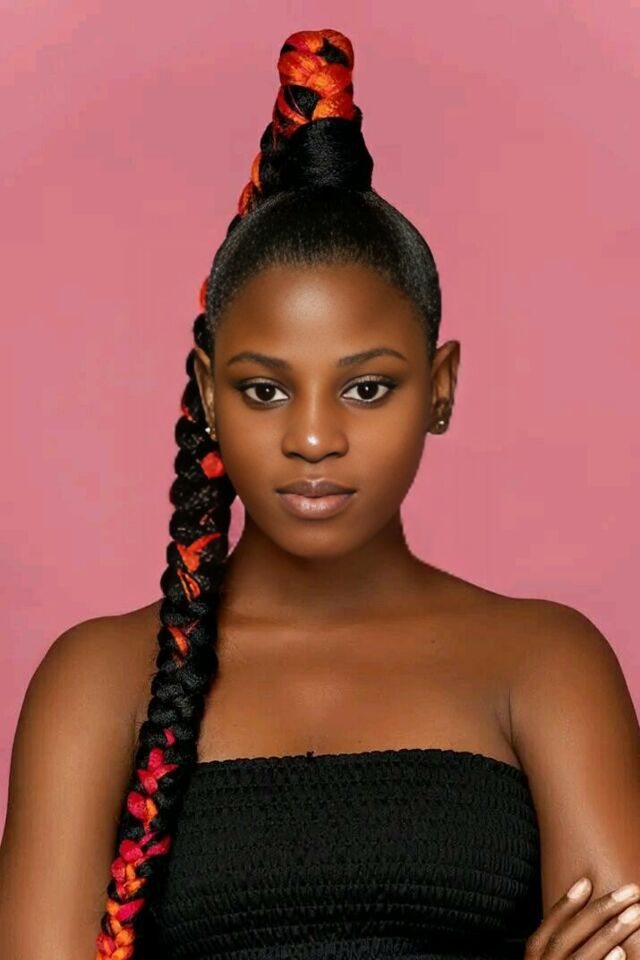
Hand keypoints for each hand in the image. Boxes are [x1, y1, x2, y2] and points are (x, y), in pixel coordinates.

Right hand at [525, 877, 639, 958]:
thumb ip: (561, 943)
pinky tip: (621, 952)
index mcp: (534, 958)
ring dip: (611, 933)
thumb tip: (585, 904)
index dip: (566, 903)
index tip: (586, 881)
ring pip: (583, 956)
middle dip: (600, 911)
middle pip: (568, 936)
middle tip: (631, 892)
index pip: (550, 925)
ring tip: (636, 913)